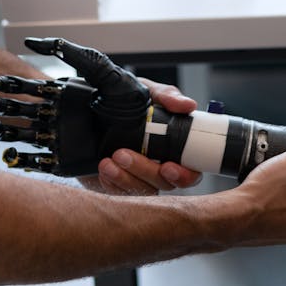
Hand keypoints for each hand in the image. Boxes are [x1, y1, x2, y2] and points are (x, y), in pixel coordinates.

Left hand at [87, 77, 203, 195]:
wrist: (95, 110)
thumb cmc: (129, 101)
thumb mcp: (147, 92)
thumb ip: (167, 96)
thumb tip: (187, 105)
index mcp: (176, 148)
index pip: (190, 172)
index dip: (184, 175)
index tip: (168, 167)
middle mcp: (161, 166)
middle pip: (164, 183)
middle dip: (145, 171)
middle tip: (123, 155)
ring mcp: (141, 178)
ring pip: (141, 190)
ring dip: (125, 178)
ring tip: (108, 162)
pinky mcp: (120, 185)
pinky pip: (120, 193)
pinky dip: (112, 183)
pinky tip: (104, 169)